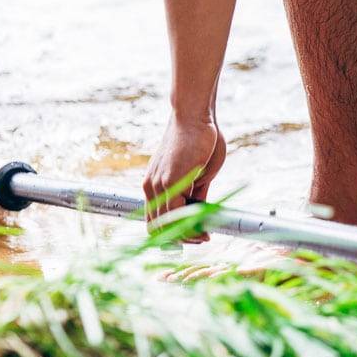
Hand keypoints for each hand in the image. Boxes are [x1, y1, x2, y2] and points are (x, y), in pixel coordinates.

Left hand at [143, 116, 225, 241]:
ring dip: (187, 236)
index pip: (156, 222)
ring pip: (166, 225)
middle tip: (203, 239)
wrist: (194, 117)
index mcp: (155, 186)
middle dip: (182, 240)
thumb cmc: (200, 140)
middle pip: (158, 229)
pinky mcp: (169, 181)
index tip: (196, 236)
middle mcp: (151, 188)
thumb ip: (195, 195)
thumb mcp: (198, 174)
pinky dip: (189, 226)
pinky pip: (175, 215)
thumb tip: (199, 214)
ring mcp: (158, 185)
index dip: (174, 235)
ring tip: (205, 236)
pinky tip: (203, 228)